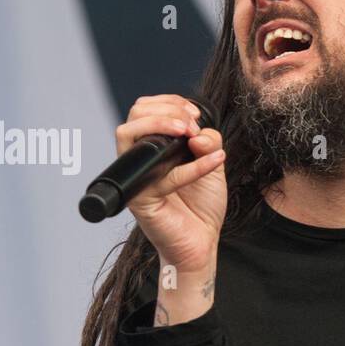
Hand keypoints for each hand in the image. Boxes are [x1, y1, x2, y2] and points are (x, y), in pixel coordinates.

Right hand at [116, 95, 226, 272]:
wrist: (202, 243)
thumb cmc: (202, 205)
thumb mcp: (213, 163)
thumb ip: (208, 142)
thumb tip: (198, 132)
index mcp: (154, 147)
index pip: (146, 109)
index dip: (170, 102)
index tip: (195, 114)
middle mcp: (140, 159)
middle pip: (133, 115)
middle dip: (166, 110)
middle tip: (192, 126)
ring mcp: (137, 177)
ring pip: (128, 135)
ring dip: (163, 125)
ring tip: (192, 135)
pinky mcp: (141, 198)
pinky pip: (164, 176)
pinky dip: (194, 167)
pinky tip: (216, 161)